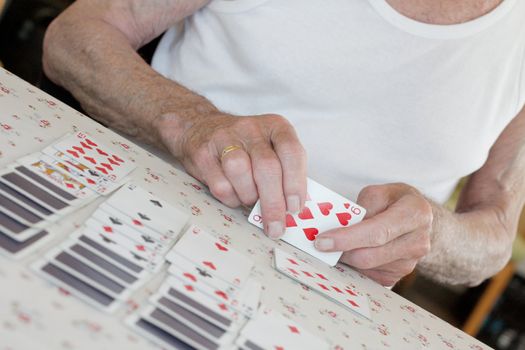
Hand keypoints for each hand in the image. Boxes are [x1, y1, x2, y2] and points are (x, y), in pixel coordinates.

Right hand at [158, 112, 306, 238]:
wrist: (202, 128)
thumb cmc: (245, 146)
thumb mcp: (271, 149)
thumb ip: (285, 173)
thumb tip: (293, 208)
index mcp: (276, 127)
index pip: (292, 152)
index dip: (295, 183)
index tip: (295, 207)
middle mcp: (252, 129)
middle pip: (267, 167)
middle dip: (273, 202)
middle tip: (276, 225)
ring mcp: (225, 138)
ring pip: (241, 171)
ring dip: (249, 196)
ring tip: (251, 200)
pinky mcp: (204, 153)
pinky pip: (220, 184)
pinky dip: (231, 198)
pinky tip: (234, 196)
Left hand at [315, 183, 432, 285]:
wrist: (417, 217)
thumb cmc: (394, 201)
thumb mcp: (379, 192)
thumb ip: (361, 208)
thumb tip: (337, 228)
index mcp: (414, 214)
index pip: (377, 232)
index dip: (347, 238)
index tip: (322, 241)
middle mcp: (417, 242)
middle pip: (370, 256)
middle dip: (341, 251)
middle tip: (321, 245)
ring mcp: (410, 263)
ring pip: (366, 268)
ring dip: (346, 258)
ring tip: (336, 245)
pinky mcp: (399, 275)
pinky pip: (368, 276)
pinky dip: (354, 265)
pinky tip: (350, 252)